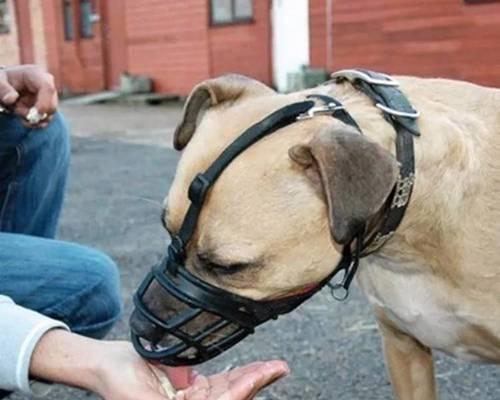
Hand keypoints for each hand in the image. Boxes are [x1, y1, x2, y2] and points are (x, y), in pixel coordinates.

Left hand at [0, 64, 57, 126]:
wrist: (7, 85)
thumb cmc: (4, 81)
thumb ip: (3, 89)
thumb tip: (11, 99)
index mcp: (35, 74)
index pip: (47, 87)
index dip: (45, 102)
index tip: (36, 114)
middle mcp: (46, 84)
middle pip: (52, 103)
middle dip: (38, 114)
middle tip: (25, 119)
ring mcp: (49, 96)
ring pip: (49, 113)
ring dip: (34, 118)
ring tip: (18, 112)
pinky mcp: (47, 106)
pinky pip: (46, 118)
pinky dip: (35, 122)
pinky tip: (24, 119)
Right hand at [94, 341, 288, 399]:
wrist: (106, 364)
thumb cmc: (117, 381)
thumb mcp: (140, 398)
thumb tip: (195, 392)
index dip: (242, 390)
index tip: (261, 375)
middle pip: (230, 396)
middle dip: (256, 382)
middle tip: (279, 368)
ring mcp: (192, 397)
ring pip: (229, 387)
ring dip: (252, 376)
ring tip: (275, 366)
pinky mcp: (190, 385)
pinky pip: (219, 381)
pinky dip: (237, 373)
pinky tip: (254, 367)